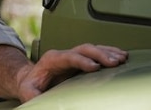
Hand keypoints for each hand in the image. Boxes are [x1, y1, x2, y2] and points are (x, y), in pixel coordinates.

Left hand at [0, 43, 127, 102]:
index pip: (69, 57)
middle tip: (115, 62)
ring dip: (108, 52)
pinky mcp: (80, 60)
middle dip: (100, 54)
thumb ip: (34, 95)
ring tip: (122, 58)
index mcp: (52, 59)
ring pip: (92, 49)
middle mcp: (64, 54)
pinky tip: (120, 56)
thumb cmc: (30, 85)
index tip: (94, 66)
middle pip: (84, 49)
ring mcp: (73, 56)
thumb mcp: (29, 91)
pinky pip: (96, 53)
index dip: (82, 60)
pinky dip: (108, 53)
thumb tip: (41, 102)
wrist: (31, 78)